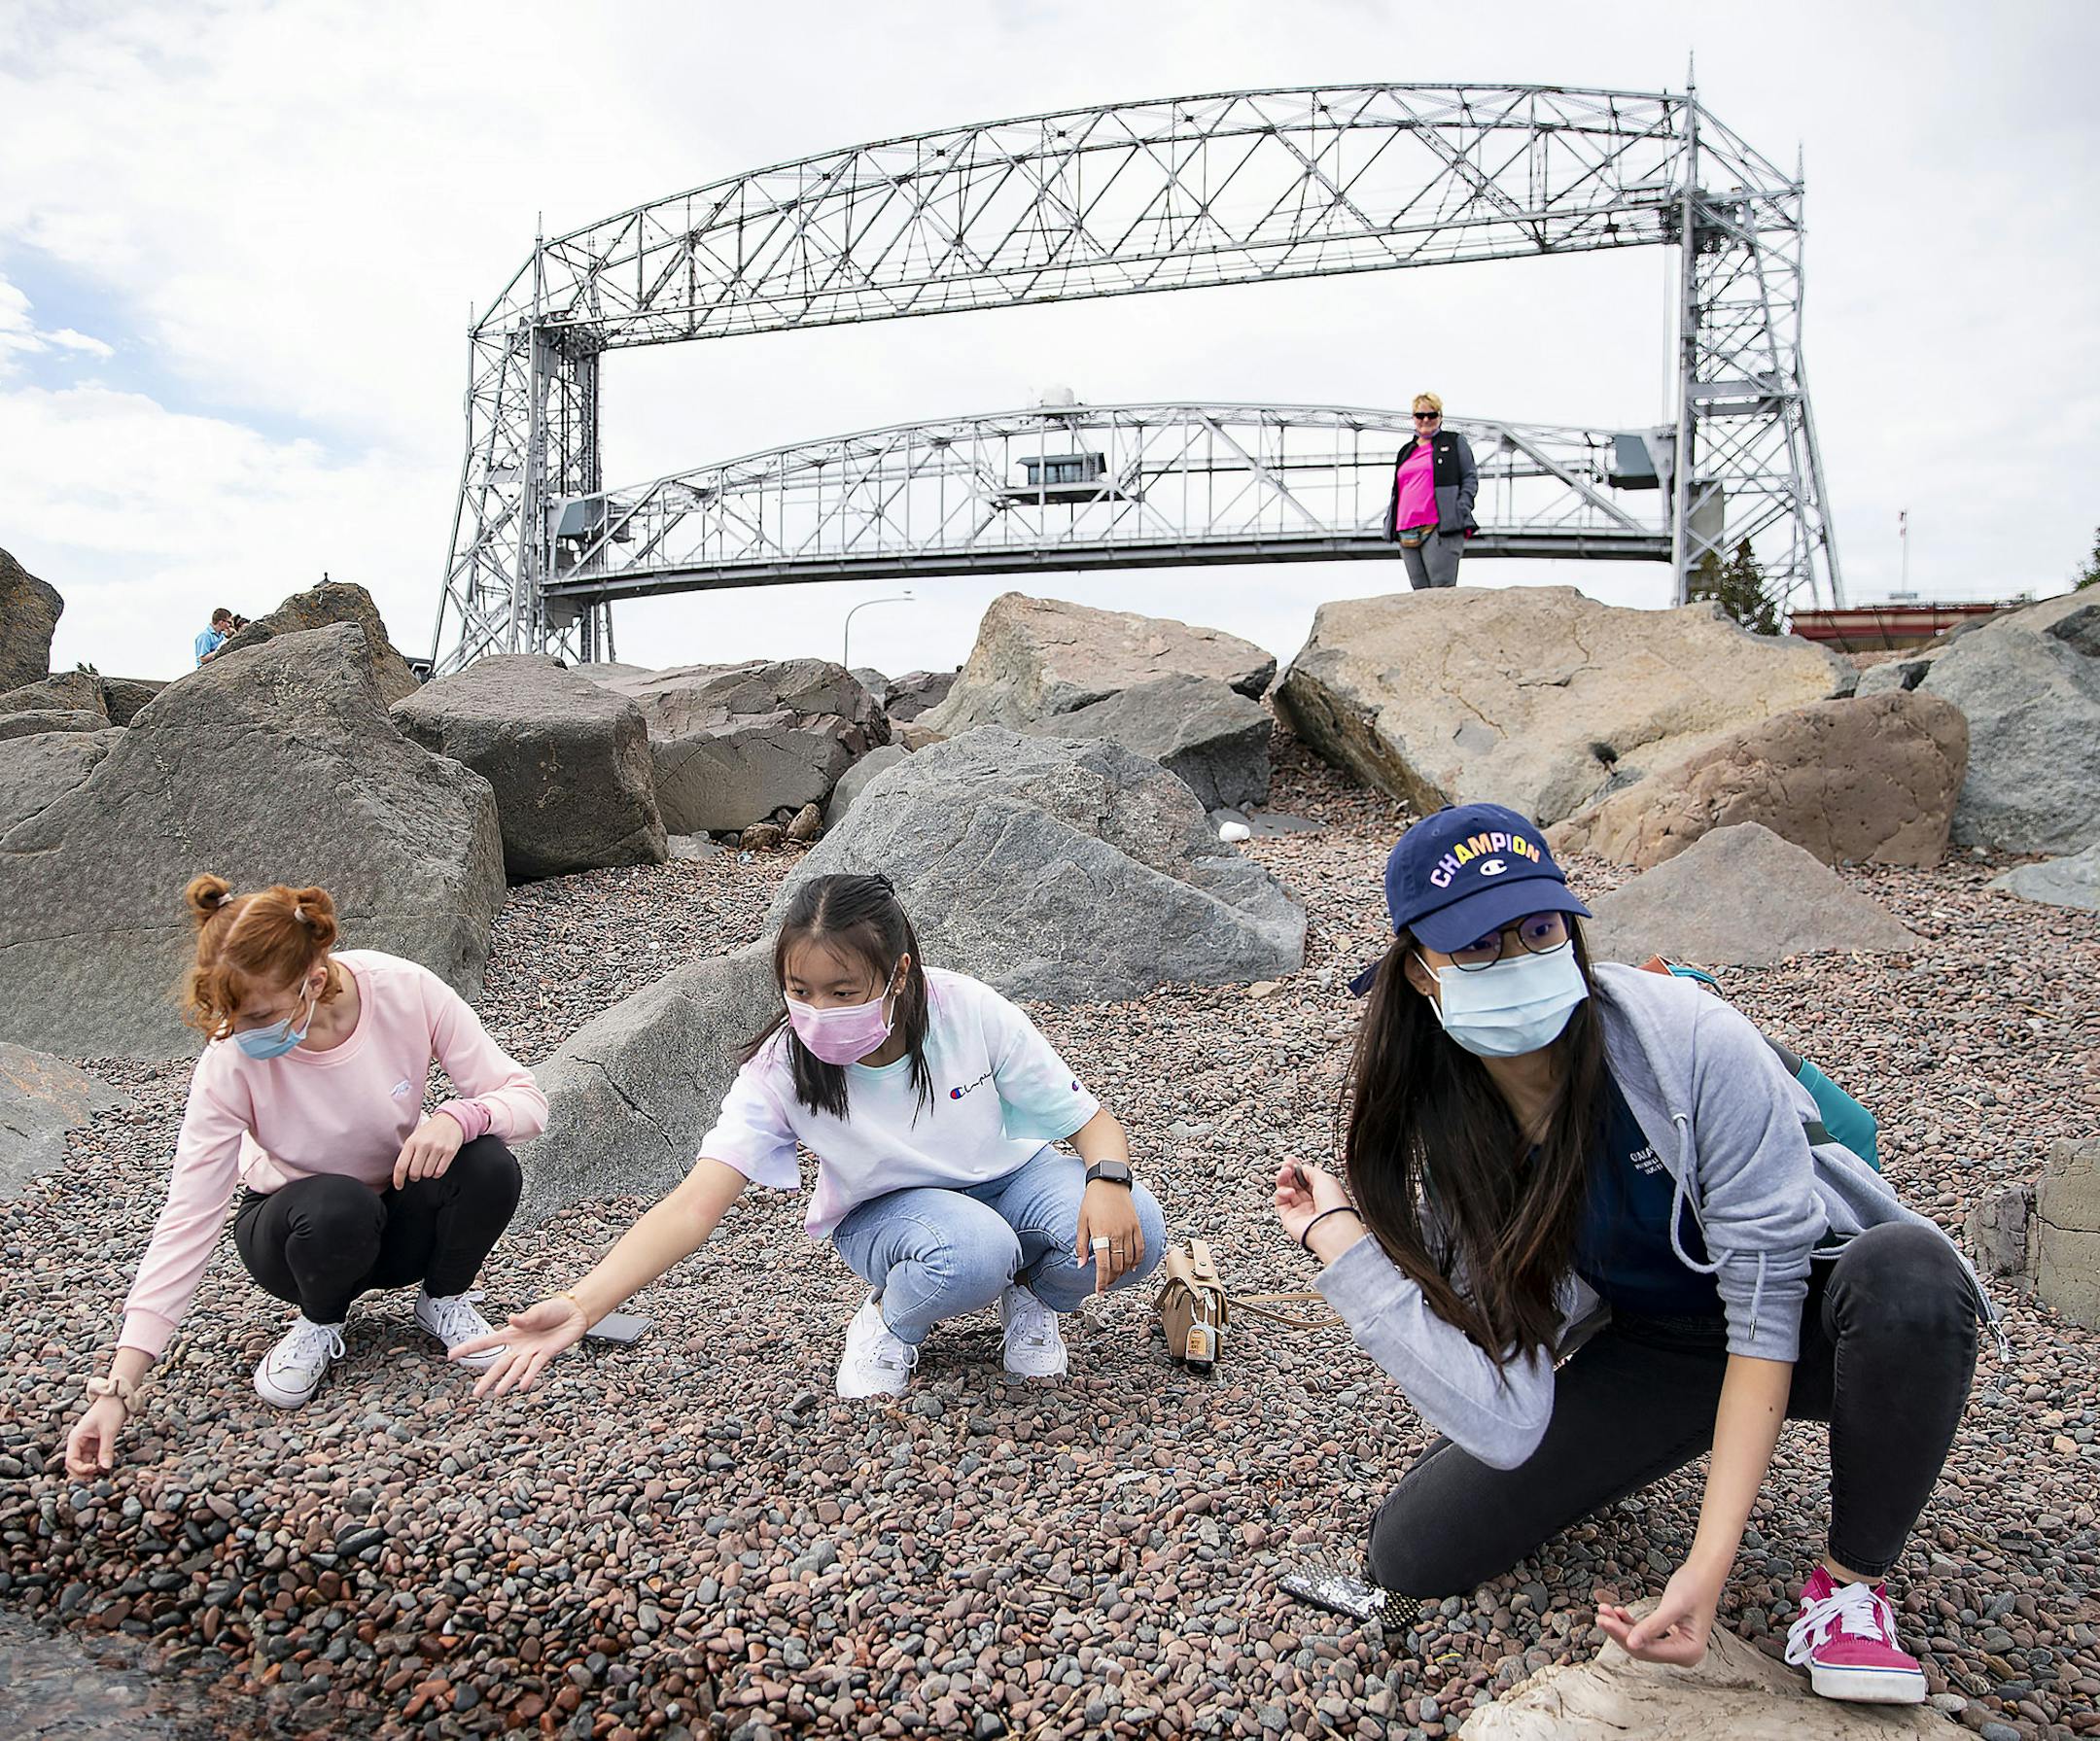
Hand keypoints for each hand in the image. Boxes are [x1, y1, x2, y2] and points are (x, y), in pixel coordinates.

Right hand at [65, 1395, 128, 1479]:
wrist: (117, 1398)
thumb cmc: (110, 1410)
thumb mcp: (109, 1430)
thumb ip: (106, 1449)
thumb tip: (105, 1468)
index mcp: (75, 1438)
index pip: (71, 1460)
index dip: (80, 1469)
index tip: (94, 1469)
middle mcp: (78, 1443)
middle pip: (74, 1465)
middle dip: (83, 1473)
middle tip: (96, 1477)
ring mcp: (86, 1444)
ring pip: (84, 1463)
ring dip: (91, 1471)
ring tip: (103, 1474)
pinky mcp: (95, 1444)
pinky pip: (94, 1458)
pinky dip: (99, 1464)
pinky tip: (107, 1467)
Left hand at [393, 1112, 464, 1188]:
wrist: (450, 1120)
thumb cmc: (430, 1131)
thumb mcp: (415, 1138)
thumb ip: (407, 1154)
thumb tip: (401, 1174)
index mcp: (412, 1141)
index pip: (401, 1166)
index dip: (398, 1180)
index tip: (399, 1185)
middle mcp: (424, 1144)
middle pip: (414, 1173)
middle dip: (414, 1176)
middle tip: (417, 1173)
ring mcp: (438, 1148)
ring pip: (427, 1174)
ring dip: (427, 1173)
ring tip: (428, 1165)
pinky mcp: (450, 1151)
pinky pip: (440, 1172)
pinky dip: (437, 1173)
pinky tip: (436, 1165)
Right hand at [457, 1295, 588, 1398]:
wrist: (574, 1313)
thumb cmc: (553, 1310)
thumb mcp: (537, 1311)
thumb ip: (524, 1318)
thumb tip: (511, 1319)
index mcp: (510, 1333)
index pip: (485, 1342)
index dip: (468, 1348)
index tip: (451, 1356)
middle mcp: (518, 1346)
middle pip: (499, 1364)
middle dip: (487, 1378)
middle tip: (475, 1394)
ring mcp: (531, 1353)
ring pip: (516, 1370)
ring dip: (507, 1381)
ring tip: (497, 1393)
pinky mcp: (546, 1354)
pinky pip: (536, 1367)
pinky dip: (529, 1376)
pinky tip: (523, 1386)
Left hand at [1076, 1182, 1145, 1293]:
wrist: (1109, 1181)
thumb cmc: (1092, 1201)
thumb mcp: (1081, 1222)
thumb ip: (1082, 1245)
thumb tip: (1081, 1265)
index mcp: (1102, 1233)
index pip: (1104, 1265)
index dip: (1102, 1281)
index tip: (1099, 1291)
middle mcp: (1118, 1234)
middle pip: (1118, 1265)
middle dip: (1111, 1279)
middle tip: (1105, 1285)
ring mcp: (1129, 1230)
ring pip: (1129, 1259)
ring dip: (1122, 1272)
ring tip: (1115, 1277)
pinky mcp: (1137, 1226)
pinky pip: (1140, 1248)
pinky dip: (1137, 1261)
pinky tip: (1131, 1267)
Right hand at [1273, 1159, 1351, 1248]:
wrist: (1331, 1228)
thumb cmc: (1334, 1206)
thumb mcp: (1326, 1178)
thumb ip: (1310, 1170)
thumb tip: (1300, 1167)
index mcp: (1323, 1192)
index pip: (1305, 1177)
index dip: (1298, 1168)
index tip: (1291, 1160)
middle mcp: (1311, 1201)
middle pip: (1294, 1182)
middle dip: (1288, 1170)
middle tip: (1287, 1164)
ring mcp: (1300, 1210)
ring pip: (1285, 1189)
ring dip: (1283, 1178)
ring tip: (1285, 1173)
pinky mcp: (1288, 1217)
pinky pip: (1280, 1201)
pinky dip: (1282, 1192)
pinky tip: (1289, 1191)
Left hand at [1597, 1558, 1723, 1665]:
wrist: (1704, 1572)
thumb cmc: (1694, 1586)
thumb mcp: (1673, 1605)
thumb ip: (1653, 1626)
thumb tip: (1631, 1644)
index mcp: (1689, 1652)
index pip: (1648, 1650)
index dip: (1623, 1636)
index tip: (1603, 1621)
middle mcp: (1684, 1655)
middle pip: (1643, 1648)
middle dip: (1619, 1631)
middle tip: (1599, 1615)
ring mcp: (1676, 1647)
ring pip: (1641, 1641)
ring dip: (1621, 1625)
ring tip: (1604, 1609)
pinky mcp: (1669, 1637)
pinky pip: (1645, 1633)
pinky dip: (1630, 1622)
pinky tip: (1618, 1610)